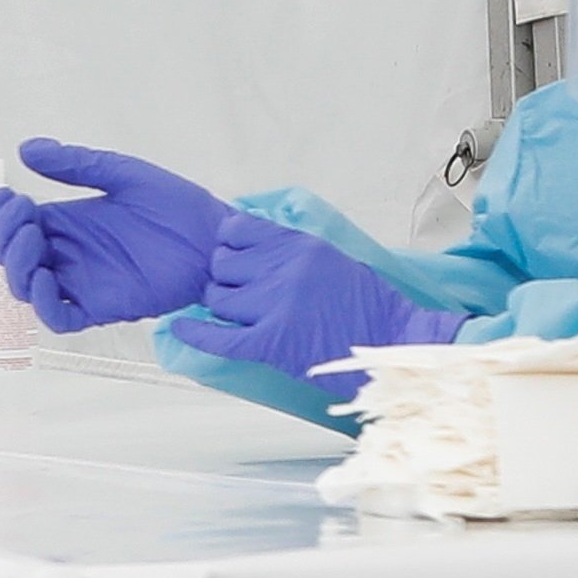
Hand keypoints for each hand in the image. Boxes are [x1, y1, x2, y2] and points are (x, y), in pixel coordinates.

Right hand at [0, 140, 232, 330]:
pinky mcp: (103, 306)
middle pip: (13, 257)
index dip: (0, 215)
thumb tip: (27, 148)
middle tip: (24, 215)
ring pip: (28, 288)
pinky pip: (61, 318)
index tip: (7, 195)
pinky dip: (44, 305)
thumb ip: (76, 164)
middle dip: (5, 236)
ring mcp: (83, 282)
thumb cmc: (177, 207)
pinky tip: (45, 279)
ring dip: (17, 267)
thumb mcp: (123, 174)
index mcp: (68, 222)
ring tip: (32, 239)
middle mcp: (68, 254)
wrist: (218, 240)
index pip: (15, 225)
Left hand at [183, 213, 468, 387]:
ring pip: (217, 298)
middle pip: (222, 265)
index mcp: (300, 245)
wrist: (395, 346)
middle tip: (241, 293)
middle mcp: (284, 269)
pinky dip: (195, 334)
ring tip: (241, 315)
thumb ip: (288, 250)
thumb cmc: (368, 307)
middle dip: (227, 279)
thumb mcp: (329, 259)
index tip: (233, 257)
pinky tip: (181, 329)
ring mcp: (276, 305)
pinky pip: (217, 336)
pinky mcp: (272, 342)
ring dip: (223, 307)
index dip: (229, 245)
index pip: (237, 230)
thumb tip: (243, 242)